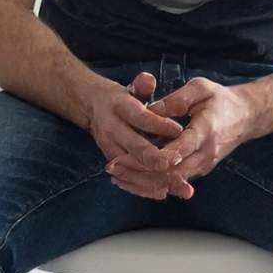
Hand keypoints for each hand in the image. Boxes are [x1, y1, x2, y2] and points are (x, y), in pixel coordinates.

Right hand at [82, 71, 186, 198]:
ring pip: (133, 168)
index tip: (179, 130)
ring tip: (179, 183)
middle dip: (158, 158)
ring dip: (155, 178)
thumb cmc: (123, 99)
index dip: (159, 125)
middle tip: (178, 161)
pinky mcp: (113, 162)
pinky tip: (165, 192)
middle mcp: (112, 130)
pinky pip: (129, 179)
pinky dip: (146, 188)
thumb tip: (147, 80)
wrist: (92, 108)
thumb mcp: (132, 87)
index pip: (140, 118)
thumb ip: (141, 84)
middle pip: (135, 148)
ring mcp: (110, 149)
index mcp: (119, 108)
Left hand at [107, 77, 255, 199]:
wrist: (247, 116)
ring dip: (142, 182)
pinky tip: (131, 179)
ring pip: (170, 183)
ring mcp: (202, 165)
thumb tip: (151, 111)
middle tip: (112, 167)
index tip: (126, 155)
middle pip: (170, 174)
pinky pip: (174, 182)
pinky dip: (152, 183)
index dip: (151, 157)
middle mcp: (205, 154)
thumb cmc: (221, 100)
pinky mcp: (198, 169)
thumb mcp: (200, 88)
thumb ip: (176, 99)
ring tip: (116, 176)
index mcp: (205, 131)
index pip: (178, 151)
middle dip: (139, 174)